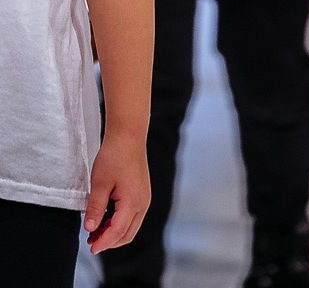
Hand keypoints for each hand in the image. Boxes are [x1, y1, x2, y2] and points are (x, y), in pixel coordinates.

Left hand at [84, 130, 150, 254]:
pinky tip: (105, 218)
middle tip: (91, 241)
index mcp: (133, 202)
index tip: (90, 248)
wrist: (128, 135)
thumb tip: (90, 229)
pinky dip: (119, 222)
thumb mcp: (100, 183)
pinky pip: (132, 216)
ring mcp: (144, 198)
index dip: (103, 242)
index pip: (118, 232)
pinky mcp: (141, 193)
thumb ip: (95, 208)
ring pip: (130, 226)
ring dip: (114, 232)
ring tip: (95, 231)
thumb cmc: (114, 156)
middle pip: (127, 234)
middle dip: (109, 241)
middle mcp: (143, 203)